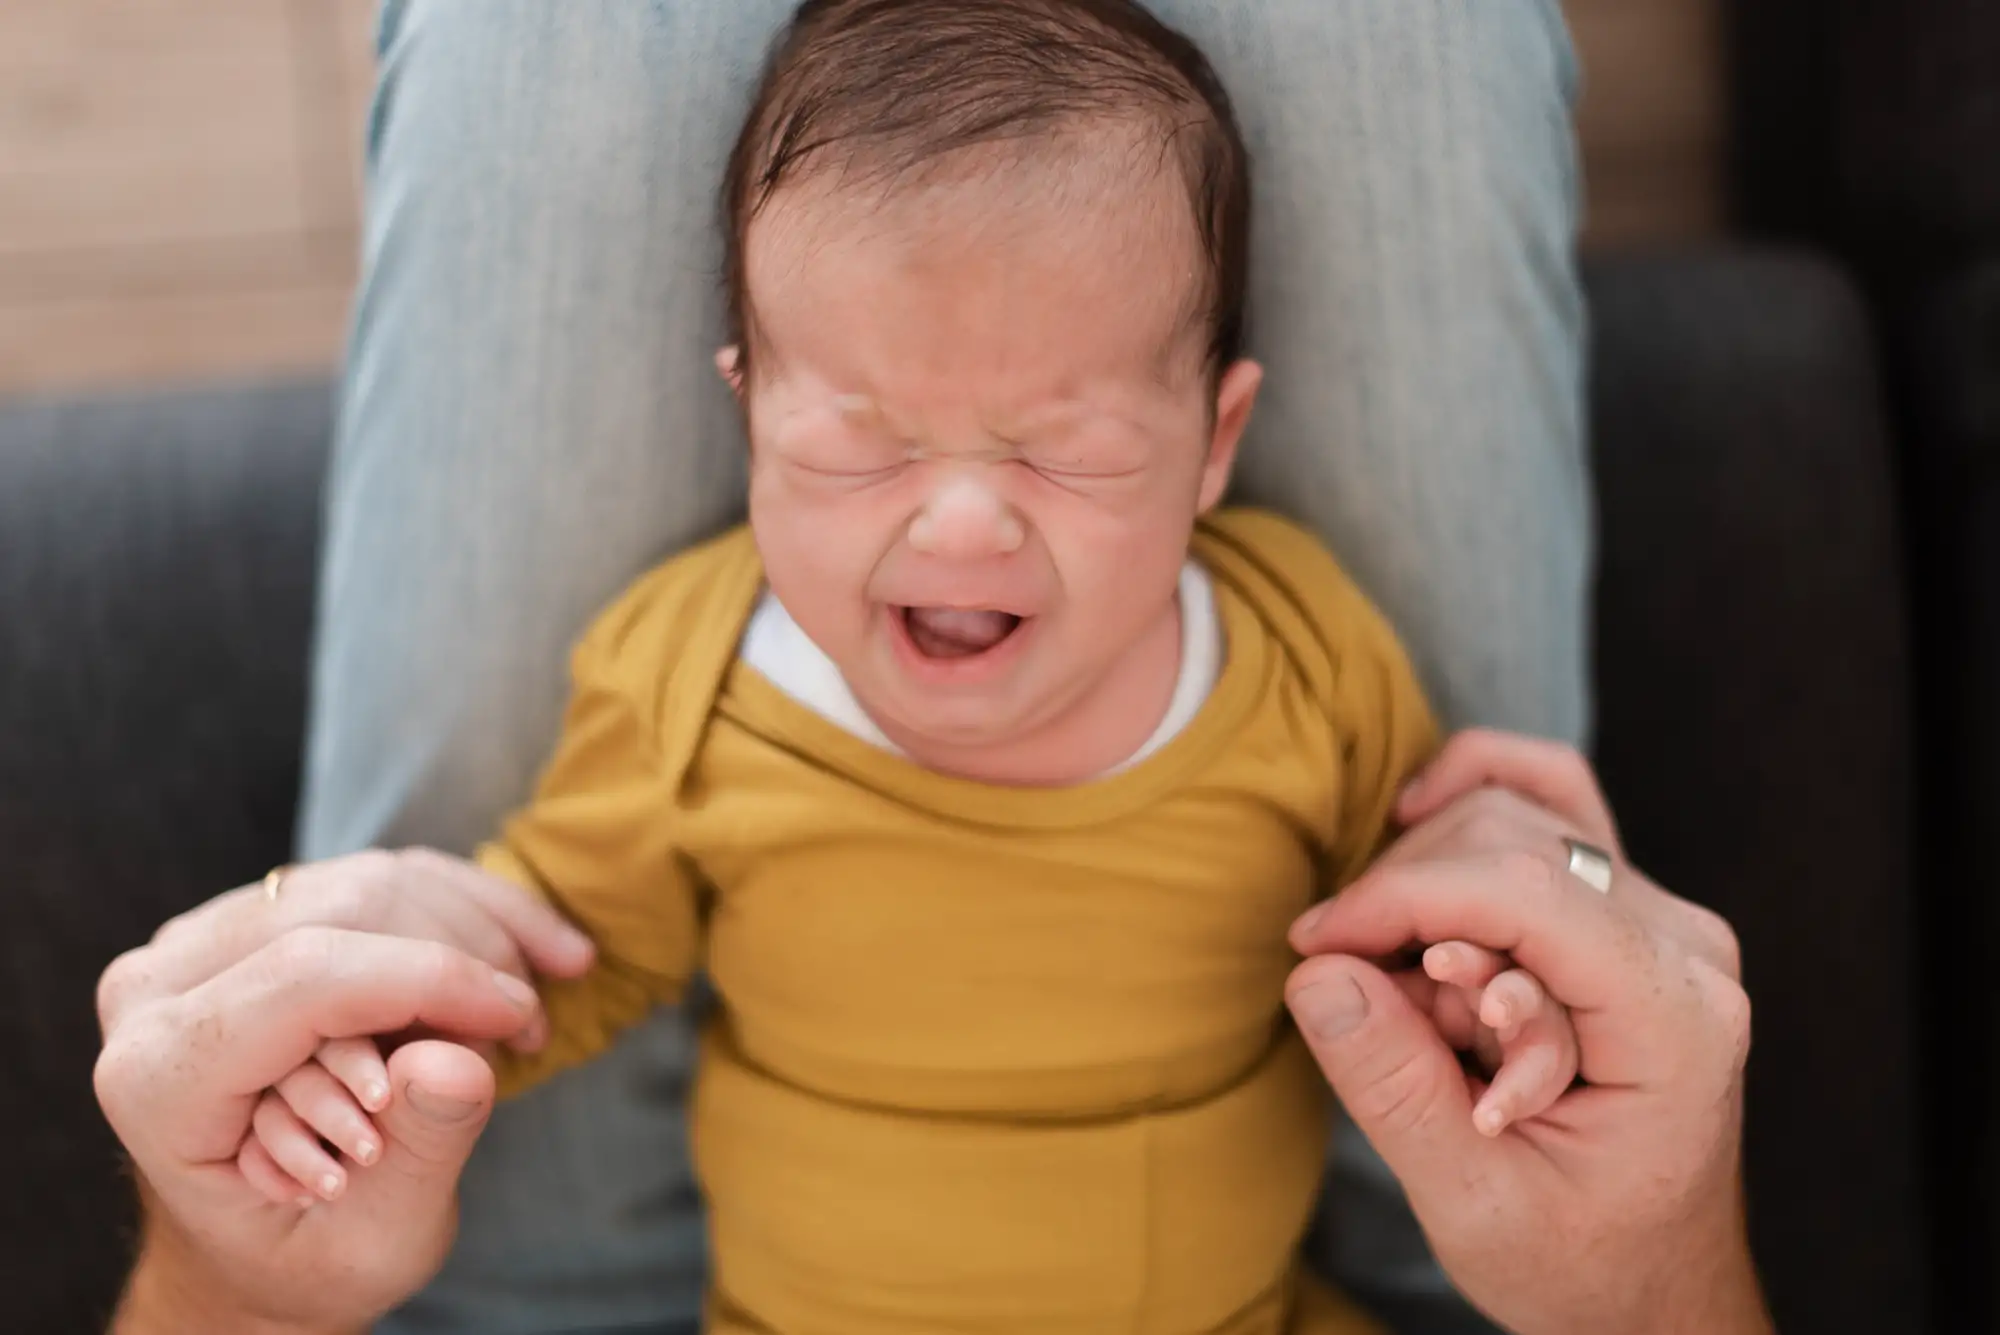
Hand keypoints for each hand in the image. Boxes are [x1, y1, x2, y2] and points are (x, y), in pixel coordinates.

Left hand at [96, 849, 594, 1332]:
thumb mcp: (370, 1244)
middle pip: (342, 913)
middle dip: (461, 959)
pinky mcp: (256, 915)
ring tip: (524, 1010)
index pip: (304, 979)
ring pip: (369, 882)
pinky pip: (378, 877)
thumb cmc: (303, 1253)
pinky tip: (534, 949)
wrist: (255, 1247)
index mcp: (158, 1076)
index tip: (520, 1017)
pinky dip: (467, 908)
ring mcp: (203, 940)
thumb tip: (456, 1060)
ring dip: (477, 931)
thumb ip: (416, 1151)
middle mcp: (159, 986)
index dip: (430, 980)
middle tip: (526, 1031)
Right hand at [1287, 730, 1766, 1334]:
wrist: (1652, 1287)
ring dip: (1428, 890)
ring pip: (1506, 814)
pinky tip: (1415, 818)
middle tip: (1369, 1005)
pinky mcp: (1624, 903)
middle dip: (1406, 910)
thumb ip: (1396, 1086)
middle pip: (1504, 844)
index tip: (1314, 945)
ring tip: (1426, 1000)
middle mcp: (1683, 944)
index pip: (1524, 892)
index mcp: (1676, 1021)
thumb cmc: (1580, 1262)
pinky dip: (1471, 793)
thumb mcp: (1475, 1203)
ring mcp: (1660, 913)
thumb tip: (1318, 972)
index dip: (1399, 899)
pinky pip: (1548, 794)